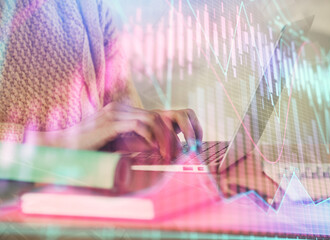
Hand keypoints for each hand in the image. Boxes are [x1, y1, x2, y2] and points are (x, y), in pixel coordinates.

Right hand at [24, 103, 201, 160]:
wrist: (63, 147)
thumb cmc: (93, 148)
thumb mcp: (121, 143)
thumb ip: (139, 141)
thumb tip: (161, 148)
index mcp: (129, 112)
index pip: (162, 114)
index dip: (181, 125)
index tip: (192, 142)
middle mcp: (126, 108)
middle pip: (163, 114)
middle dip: (182, 130)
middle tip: (190, 148)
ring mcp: (118, 113)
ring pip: (154, 120)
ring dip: (167, 138)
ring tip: (171, 155)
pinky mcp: (110, 122)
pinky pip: (138, 126)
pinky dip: (151, 138)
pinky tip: (154, 150)